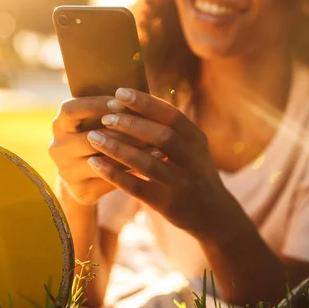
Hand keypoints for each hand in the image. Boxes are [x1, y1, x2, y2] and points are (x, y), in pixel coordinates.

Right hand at [49, 96, 148, 204]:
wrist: (86, 177)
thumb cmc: (100, 136)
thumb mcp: (97, 121)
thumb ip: (111, 110)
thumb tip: (138, 95)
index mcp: (60, 124)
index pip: (71, 109)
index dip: (96, 105)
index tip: (122, 102)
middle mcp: (58, 148)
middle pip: (88, 138)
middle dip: (120, 132)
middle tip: (147, 127)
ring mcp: (67, 172)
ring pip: (101, 162)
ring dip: (130, 154)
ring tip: (157, 147)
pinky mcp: (81, 191)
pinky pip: (109, 181)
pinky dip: (132, 172)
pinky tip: (152, 166)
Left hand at [86, 88, 243, 241]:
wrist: (215, 215)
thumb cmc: (195, 172)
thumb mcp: (193, 148)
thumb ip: (170, 128)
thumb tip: (134, 101)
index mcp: (198, 140)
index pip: (172, 115)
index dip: (145, 103)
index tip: (119, 92)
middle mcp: (193, 160)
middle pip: (161, 136)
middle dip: (130, 124)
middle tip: (105, 117)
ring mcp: (181, 184)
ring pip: (147, 163)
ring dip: (117, 148)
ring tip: (93, 137)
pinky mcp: (167, 204)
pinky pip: (137, 187)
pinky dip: (114, 174)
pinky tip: (95, 164)